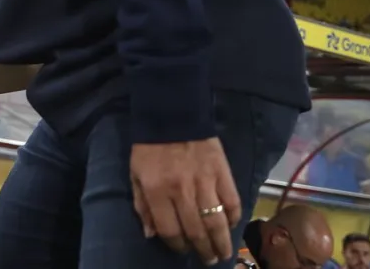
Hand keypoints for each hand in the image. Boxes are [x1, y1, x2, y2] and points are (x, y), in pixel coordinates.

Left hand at [130, 138, 240, 265]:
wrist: (172, 114)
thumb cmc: (150, 147)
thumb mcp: (136, 175)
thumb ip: (142, 205)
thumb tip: (151, 234)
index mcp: (156, 191)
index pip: (170, 230)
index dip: (177, 245)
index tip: (181, 250)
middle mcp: (181, 191)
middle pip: (196, 231)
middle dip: (202, 251)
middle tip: (208, 259)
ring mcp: (204, 183)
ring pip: (216, 222)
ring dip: (221, 242)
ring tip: (223, 254)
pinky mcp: (223, 173)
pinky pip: (232, 203)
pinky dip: (234, 218)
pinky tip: (231, 226)